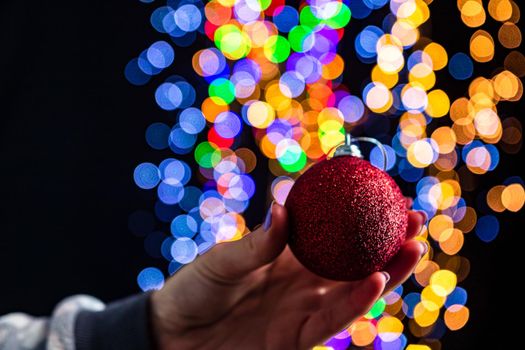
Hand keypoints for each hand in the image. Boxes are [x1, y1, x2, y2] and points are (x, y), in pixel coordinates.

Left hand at [151, 203, 425, 349]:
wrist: (173, 335)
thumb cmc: (196, 289)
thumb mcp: (224, 260)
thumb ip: (259, 242)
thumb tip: (286, 205)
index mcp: (286, 255)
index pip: (328, 229)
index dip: (353, 210)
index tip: (378, 186)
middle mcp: (302, 280)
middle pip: (353, 258)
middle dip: (385, 238)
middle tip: (412, 216)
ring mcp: (303, 309)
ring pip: (354, 288)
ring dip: (386, 269)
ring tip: (412, 245)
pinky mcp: (298, 338)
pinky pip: (334, 319)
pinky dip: (357, 301)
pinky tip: (377, 278)